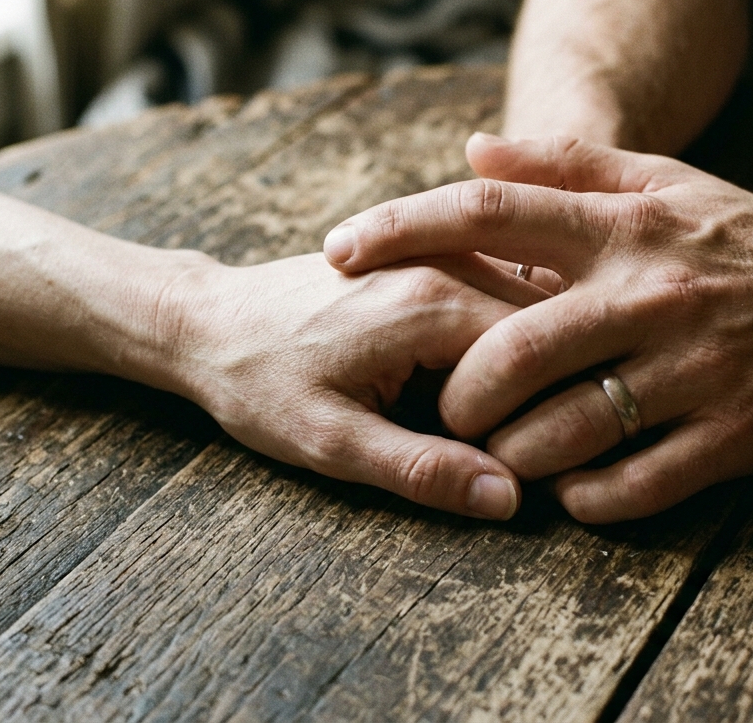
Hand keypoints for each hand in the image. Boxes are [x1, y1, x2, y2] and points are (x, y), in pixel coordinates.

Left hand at [147, 252, 549, 519]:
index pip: (538, 357)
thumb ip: (422, 470)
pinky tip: (485, 375)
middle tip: (525, 441)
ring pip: (527, 304)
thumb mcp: (332, 443)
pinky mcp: (428, 257)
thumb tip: (507, 498)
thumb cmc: (258, 382)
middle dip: (548, 382)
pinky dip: (508, 332)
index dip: (544, 414)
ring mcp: (438, 254)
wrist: (204, 323)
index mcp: (430, 305)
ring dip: (530, 356)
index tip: (522, 461)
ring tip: (504, 412)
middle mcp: (444, 264)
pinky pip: (497, 290)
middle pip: (543, 324)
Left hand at [323, 135, 752, 522]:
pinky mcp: (735, 433)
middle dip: (457, 389)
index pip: (492, 214)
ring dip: (514, 452)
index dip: (402, 228)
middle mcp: (653, 292)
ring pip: (566, 426)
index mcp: (628, 226)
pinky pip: (637, 483)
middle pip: (512, 345)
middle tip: (445, 407)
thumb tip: (472, 148)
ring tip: (502, 453)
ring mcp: (696, 366)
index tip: (338, 251)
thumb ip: (568, 164)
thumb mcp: (668, 185)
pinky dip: (588, 498)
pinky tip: (571, 491)